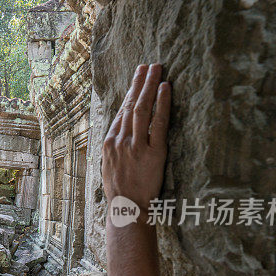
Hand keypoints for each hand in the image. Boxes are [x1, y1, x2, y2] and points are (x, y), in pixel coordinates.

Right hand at [102, 64, 170, 213]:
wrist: (127, 210)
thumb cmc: (121, 192)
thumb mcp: (110, 167)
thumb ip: (115, 149)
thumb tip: (121, 135)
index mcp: (109, 143)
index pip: (121, 112)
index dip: (130, 93)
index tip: (137, 79)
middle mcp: (120, 141)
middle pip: (130, 105)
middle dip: (140, 83)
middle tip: (148, 65)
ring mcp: (135, 146)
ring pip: (142, 109)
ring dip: (150, 86)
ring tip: (157, 69)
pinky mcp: (152, 152)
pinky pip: (157, 123)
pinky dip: (162, 103)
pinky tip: (166, 88)